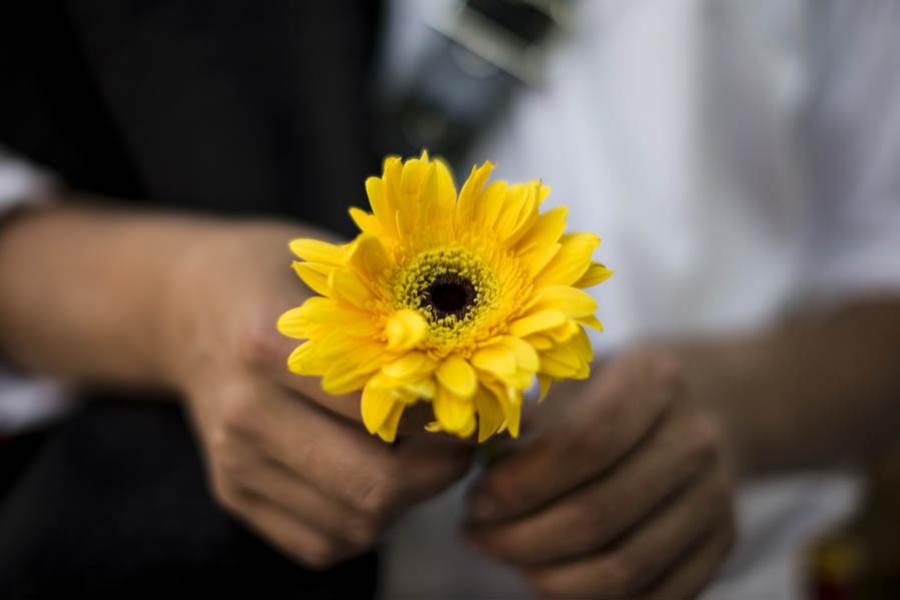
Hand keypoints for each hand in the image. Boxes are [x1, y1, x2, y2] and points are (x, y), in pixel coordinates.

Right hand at [163, 221, 471, 567]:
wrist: (185, 307)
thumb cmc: (272, 279)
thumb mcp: (326, 272)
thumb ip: (388, 315)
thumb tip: (472, 361)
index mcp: (267, 347)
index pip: (379, 409)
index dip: (440, 417)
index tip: (469, 406)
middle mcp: (245, 414)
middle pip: (369, 485)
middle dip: (435, 476)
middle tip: (460, 447)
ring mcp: (233, 462)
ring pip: (351, 524)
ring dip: (405, 503)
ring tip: (422, 462)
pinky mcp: (231, 493)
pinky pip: (320, 543)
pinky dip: (364, 524)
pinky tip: (377, 481)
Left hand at [465, 350, 735, 598]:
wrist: (710, 405)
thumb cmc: (617, 390)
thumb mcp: (574, 377)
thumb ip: (523, 414)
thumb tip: (463, 453)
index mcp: (655, 380)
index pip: (583, 444)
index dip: (520, 484)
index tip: (477, 499)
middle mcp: (696, 439)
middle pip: (598, 514)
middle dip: (519, 539)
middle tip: (476, 535)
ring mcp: (717, 496)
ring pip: (624, 568)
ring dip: (548, 578)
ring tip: (507, 556)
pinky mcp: (725, 542)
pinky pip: (656, 597)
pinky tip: (551, 577)